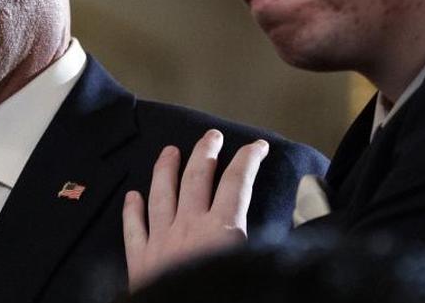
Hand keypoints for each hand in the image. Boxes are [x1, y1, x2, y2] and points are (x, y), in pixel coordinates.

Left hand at [122, 130, 268, 289]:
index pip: (238, 182)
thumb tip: (292, 232)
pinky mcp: (140, 261)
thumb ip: (268, 246)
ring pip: (162, 193)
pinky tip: (132, 196)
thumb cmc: (224, 296)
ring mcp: (161, 242)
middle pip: (197, 177)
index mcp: (223, 230)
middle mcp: (189, 228)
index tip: (257, 147)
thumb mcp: (254, 266)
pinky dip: (132, 209)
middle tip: (211, 137)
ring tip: (169, 152)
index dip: (249, 159)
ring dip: (166, 169)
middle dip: (205, 152)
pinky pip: (133, 228)